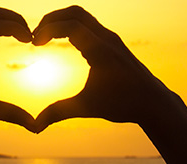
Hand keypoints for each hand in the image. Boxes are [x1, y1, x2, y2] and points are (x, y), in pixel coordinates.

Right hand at [32, 6, 176, 131]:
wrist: (152, 102)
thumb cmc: (122, 104)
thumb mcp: (87, 108)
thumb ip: (59, 113)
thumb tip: (35, 127)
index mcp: (101, 51)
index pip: (70, 26)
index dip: (48, 30)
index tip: (34, 43)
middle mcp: (107, 39)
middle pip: (75, 12)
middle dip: (51, 19)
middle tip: (35, 35)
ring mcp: (111, 38)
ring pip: (82, 15)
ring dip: (61, 20)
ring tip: (44, 37)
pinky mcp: (112, 42)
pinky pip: (88, 24)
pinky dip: (71, 25)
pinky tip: (61, 40)